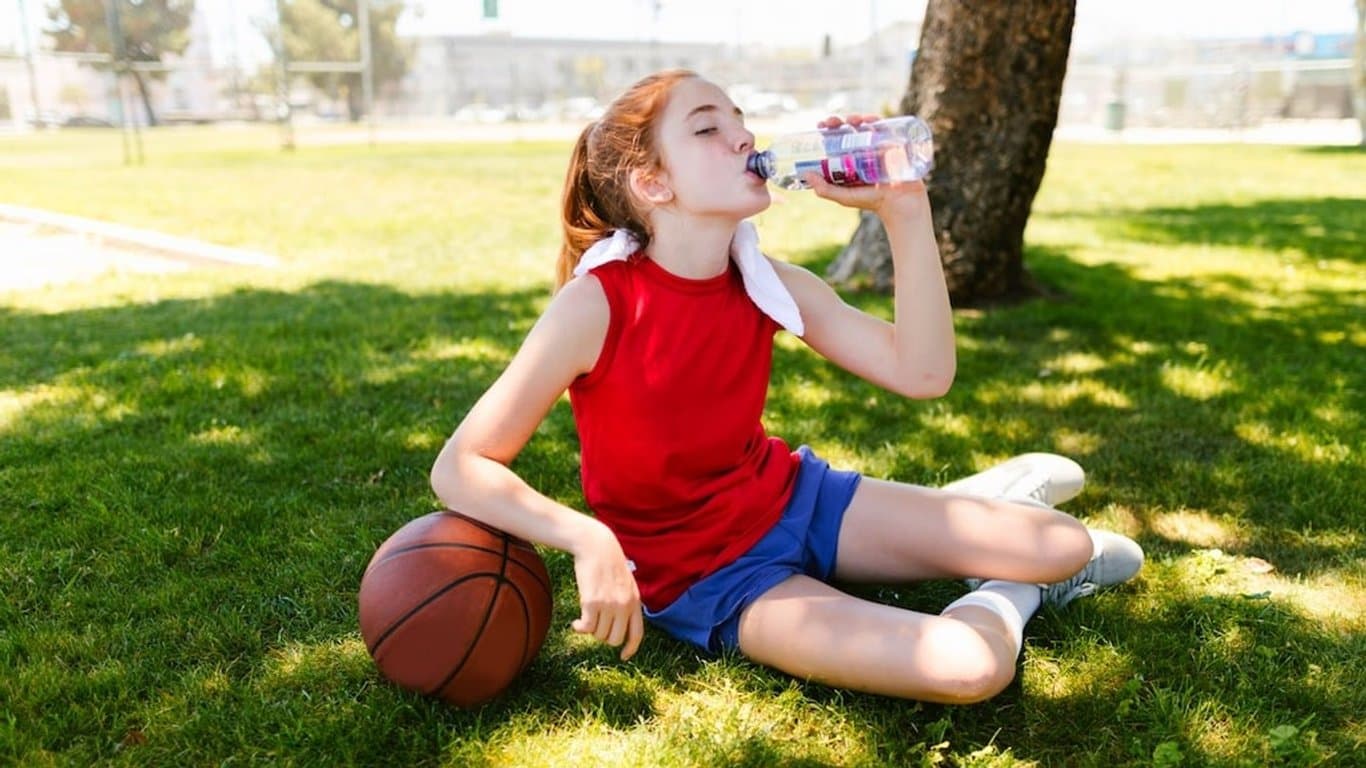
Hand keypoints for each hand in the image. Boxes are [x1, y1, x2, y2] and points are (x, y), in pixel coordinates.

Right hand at [569, 522, 644, 660]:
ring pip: (599, 634)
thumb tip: (617, 626)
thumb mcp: (626, 582)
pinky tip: (575, 622)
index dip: (630, 648)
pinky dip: (579, 628)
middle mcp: (624, 605)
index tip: (623, 657)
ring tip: (586, 617)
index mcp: (635, 601)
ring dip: (591, 630)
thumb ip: (626, 602)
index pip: (637, 633)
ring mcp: (608, 605)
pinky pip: (587, 628)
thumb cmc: (608, 564)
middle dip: (603, 637)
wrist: (596, 546)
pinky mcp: (591, 602)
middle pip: (614, 638)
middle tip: (596, 626)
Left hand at [806, 114, 929, 221]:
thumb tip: (805, 174)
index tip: (820, 125)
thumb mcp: (844, 197)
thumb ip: (825, 189)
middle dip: (839, 121)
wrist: (900, 203)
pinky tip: (870, 120)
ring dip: (856, 118)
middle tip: (833, 121)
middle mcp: (861, 151)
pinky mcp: (891, 144)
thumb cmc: (871, 201)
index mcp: (848, 160)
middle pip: (847, 130)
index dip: (827, 131)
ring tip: (853, 121)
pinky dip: (876, 120)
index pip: (834, 140)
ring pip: (864, 126)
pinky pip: (883, 127)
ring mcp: (876, 146)